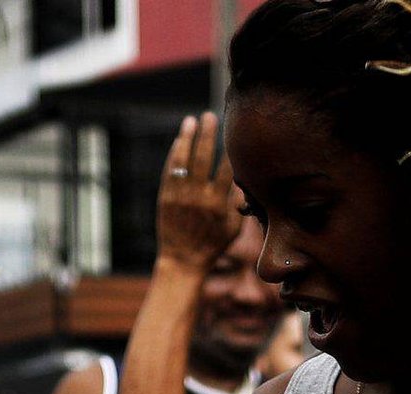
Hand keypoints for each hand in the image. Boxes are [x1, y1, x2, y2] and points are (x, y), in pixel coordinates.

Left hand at [155, 112, 244, 272]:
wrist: (182, 261)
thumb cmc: (211, 245)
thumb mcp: (232, 229)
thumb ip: (238, 204)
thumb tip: (244, 180)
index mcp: (218, 204)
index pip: (227, 169)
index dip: (230, 150)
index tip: (234, 134)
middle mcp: (199, 197)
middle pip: (204, 157)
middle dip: (207, 134)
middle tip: (210, 116)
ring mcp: (180, 196)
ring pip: (184, 159)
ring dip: (188, 137)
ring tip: (191, 120)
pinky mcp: (166, 197)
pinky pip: (170, 169)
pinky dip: (175, 154)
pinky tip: (180, 140)